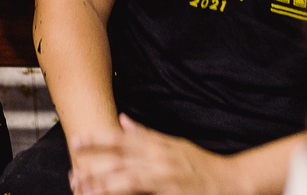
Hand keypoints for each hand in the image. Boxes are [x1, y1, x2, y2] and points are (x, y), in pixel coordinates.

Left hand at [69, 115, 239, 194]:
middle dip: (96, 168)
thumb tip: (122, 119)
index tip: (77, 141)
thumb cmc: (200, 164)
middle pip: (122, 163)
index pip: (122, 141)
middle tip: (75, 173)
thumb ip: (146, 134)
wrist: (231, 182)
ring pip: (130, 181)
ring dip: (106, 186)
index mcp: (158, 147)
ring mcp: (167, 180)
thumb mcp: (174, 144)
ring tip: (86, 190)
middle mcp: (160, 160)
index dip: (98, 140)